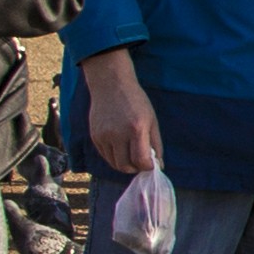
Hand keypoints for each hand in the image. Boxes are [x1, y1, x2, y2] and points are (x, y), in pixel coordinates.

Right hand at [83, 47, 162, 177]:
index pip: (141, 161)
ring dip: (124, 164)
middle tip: (140, 163)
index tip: (151, 164)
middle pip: (125, 166)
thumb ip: (156, 144)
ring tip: (130, 156)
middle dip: (135, 168)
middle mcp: (118, 134)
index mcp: (136, 128)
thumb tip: (158, 165)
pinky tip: (120, 148)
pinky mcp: (94, 136)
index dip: (148, 167)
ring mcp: (104, 136)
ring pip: (114, 163)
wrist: (111, 84)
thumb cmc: (136, 101)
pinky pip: (105, 155)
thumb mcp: (152, 120)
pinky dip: (114, 157)